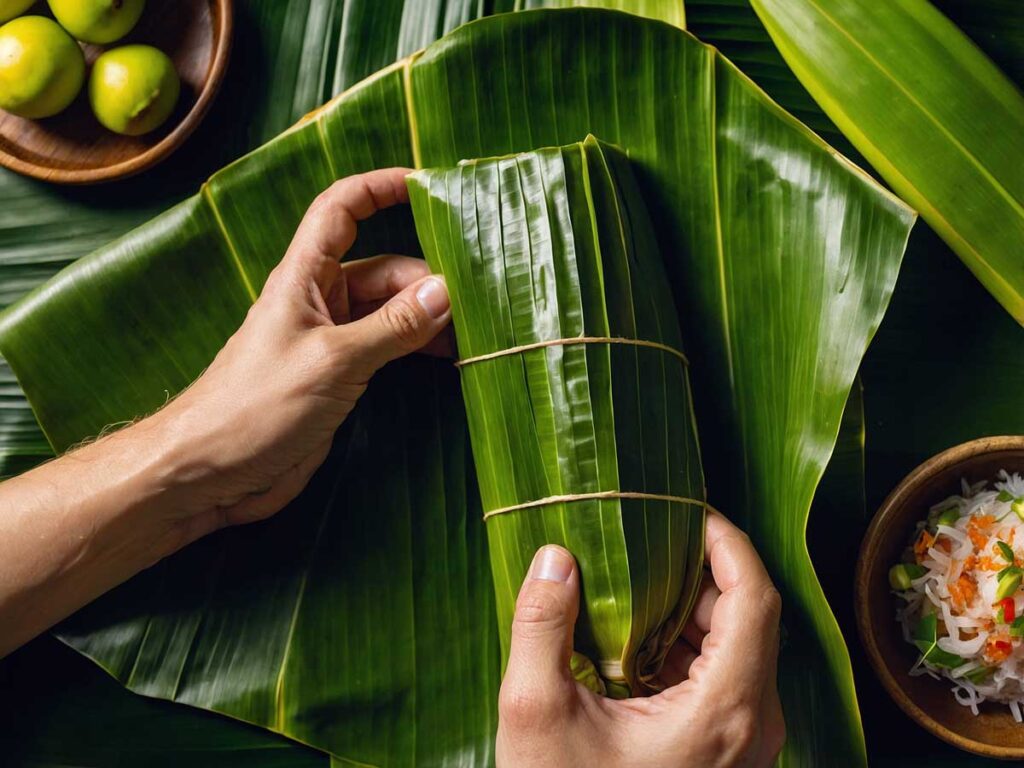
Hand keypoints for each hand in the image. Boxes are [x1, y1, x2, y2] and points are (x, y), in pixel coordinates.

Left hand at [0, 168, 449, 655]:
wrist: (208, 471)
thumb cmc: (256, 406)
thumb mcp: (333, 361)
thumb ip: (392, 327)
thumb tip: (446, 292)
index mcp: (305, 278)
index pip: (342, 211)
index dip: (380, 189)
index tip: (427, 185)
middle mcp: (320, 302)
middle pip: (384, 270)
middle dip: (428, 280)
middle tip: (476, 304)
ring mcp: (332, 342)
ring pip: (390, 313)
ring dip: (429, 319)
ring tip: (474, 335)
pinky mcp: (339, 379)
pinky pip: (387, 349)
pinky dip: (417, 349)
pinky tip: (449, 360)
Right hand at [496, 510, 784, 767]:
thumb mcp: (536, 716)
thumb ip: (542, 626)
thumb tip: (554, 558)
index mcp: (726, 710)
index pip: (755, 597)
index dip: (727, 543)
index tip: (688, 513)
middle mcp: (754, 725)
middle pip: (748, 619)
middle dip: (697, 574)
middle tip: (644, 545)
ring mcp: (746, 744)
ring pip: (738, 649)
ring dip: (691, 611)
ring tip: (633, 591)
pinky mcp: (728, 754)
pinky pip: (725, 680)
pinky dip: (687, 649)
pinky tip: (634, 648)